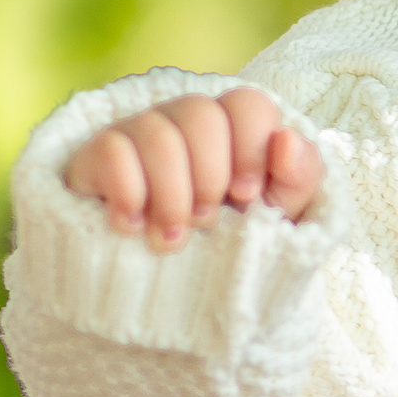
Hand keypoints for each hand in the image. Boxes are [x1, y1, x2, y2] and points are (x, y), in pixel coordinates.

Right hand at [63, 90, 322, 245]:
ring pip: (155, 133)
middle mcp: (185, 120)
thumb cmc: (235, 243)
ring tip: (172, 238)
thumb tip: (287, 141)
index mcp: (235, 128)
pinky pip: (112, 150)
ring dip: (170, 195)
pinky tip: (131, 227)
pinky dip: (128, 194)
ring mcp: (139, 132)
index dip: (251, 149)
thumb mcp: (280, 219)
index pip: (248, 104)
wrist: (172, 292)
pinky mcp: (98, 157)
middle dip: (208, 177)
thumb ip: (299, 178)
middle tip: (207, 221)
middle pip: (200, 114)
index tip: (247, 198)